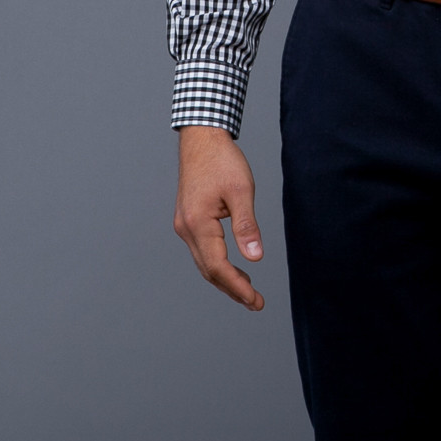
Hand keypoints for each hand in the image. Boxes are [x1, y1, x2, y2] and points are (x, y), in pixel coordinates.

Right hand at [173, 125, 265, 309]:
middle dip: (232, 289)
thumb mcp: (241, 190)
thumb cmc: (222, 160)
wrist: (202, 138)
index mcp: (197, 223)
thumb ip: (247, 225)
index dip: (237, 287)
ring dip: (224, 278)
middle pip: (208, 270)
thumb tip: (255, 257)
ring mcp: (184, 225)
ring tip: (248, 290)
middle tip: (255, 302)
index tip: (255, 300)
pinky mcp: (188, 220)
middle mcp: (186, 229)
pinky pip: (202, 250)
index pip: (218, 267)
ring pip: (204, 262)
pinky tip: (232, 266)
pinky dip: (217, 263)